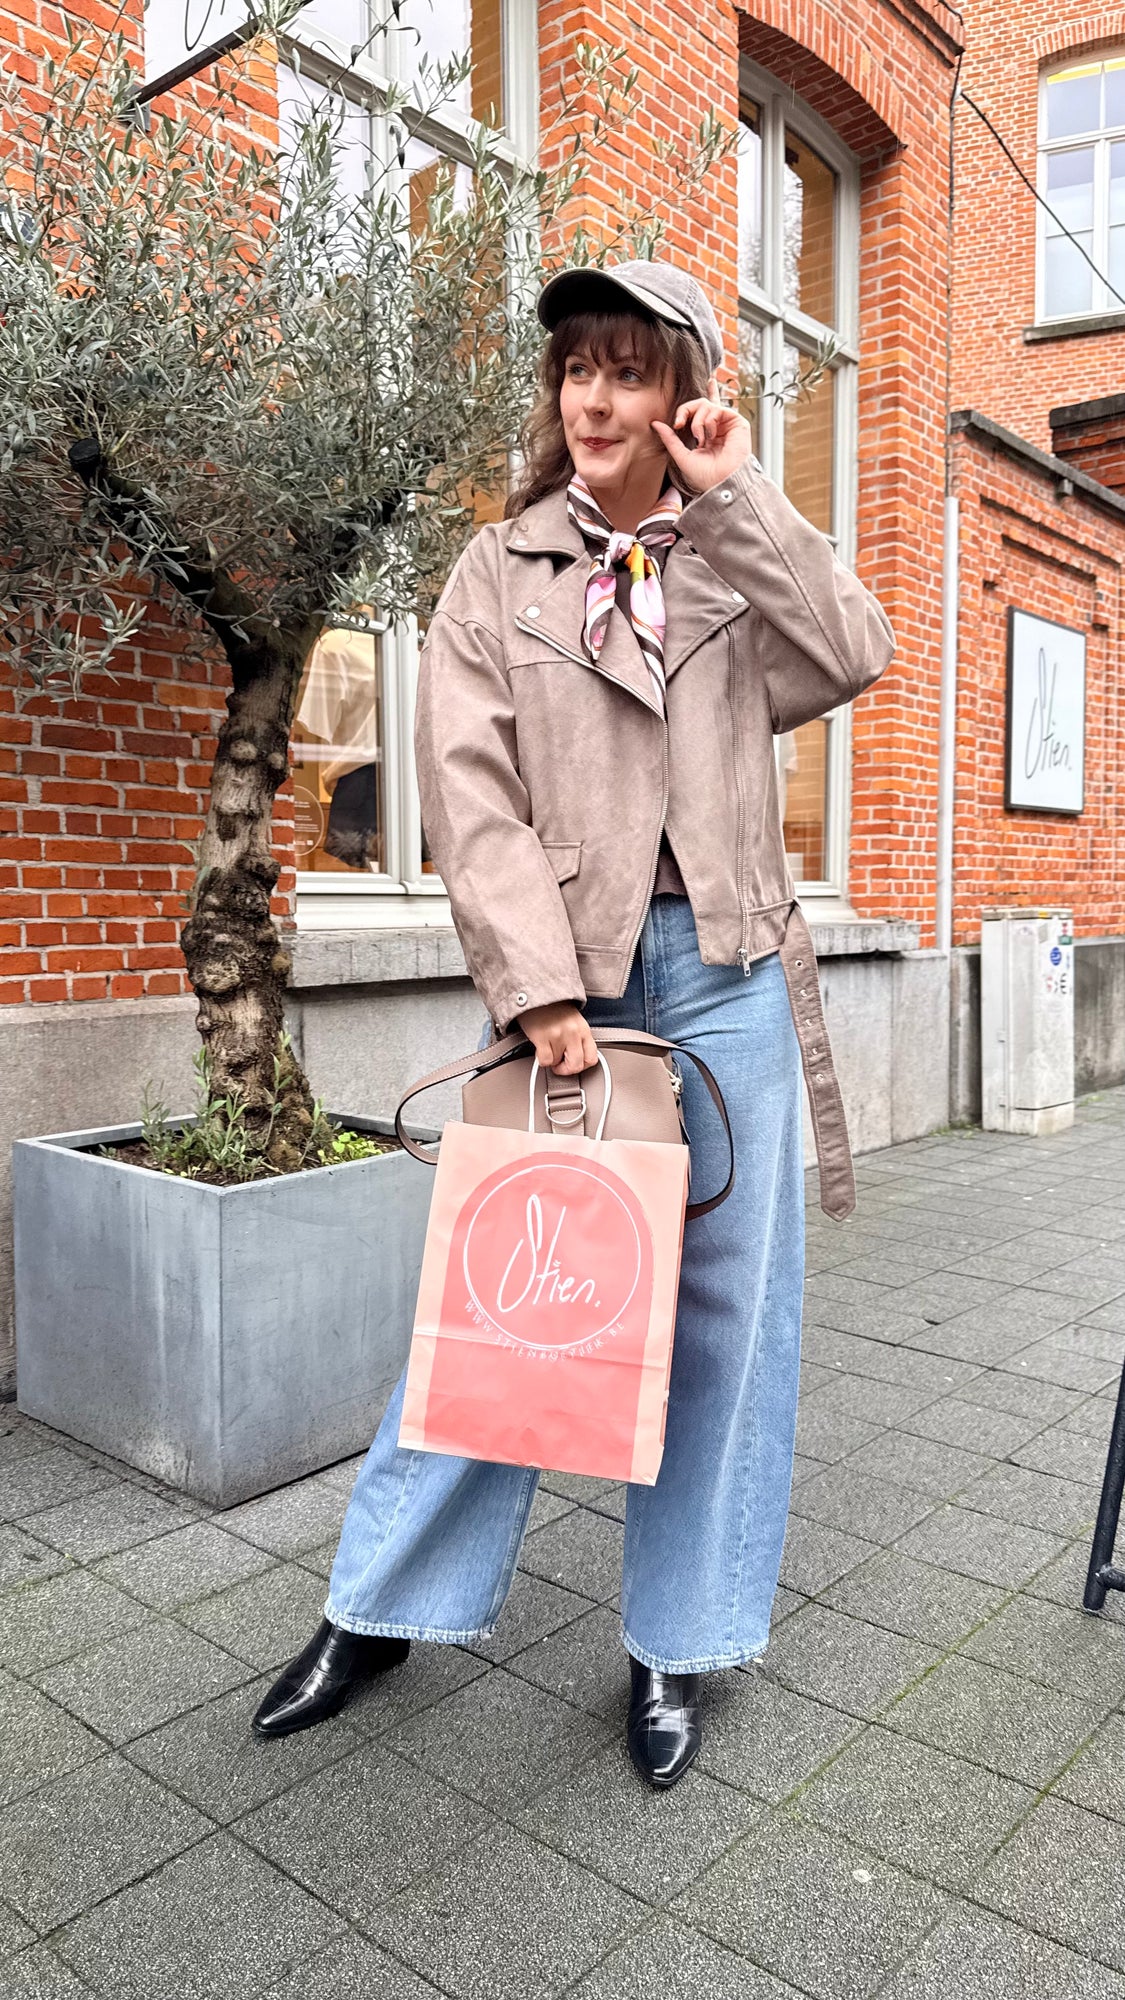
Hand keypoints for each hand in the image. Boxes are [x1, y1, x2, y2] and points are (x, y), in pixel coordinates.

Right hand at [517, 1001, 597, 1075]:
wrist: (537, 991)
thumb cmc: (555, 1007)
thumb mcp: (574, 1022)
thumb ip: (578, 1039)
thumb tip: (577, 1059)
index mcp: (584, 1029)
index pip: (592, 1059)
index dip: (581, 1066)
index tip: (573, 1063)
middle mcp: (573, 1033)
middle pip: (576, 1066)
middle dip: (566, 1069)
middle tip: (559, 1064)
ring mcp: (558, 1035)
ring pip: (557, 1063)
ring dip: (551, 1059)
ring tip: (548, 1047)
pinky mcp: (542, 1036)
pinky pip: (544, 1060)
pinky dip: (541, 1058)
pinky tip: (540, 1048)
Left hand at [650, 378, 754, 494]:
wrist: (720, 484)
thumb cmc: (705, 476)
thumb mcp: (681, 456)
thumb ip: (670, 438)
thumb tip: (655, 423)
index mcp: (709, 434)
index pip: (708, 409)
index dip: (709, 392)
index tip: (685, 412)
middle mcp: (719, 427)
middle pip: (701, 403)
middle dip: (686, 410)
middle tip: (679, 424)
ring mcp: (728, 424)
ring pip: (706, 404)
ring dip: (697, 421)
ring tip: (700, 440)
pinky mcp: (737, 422)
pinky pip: (717, 409)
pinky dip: (709, 421)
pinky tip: (710, 436)